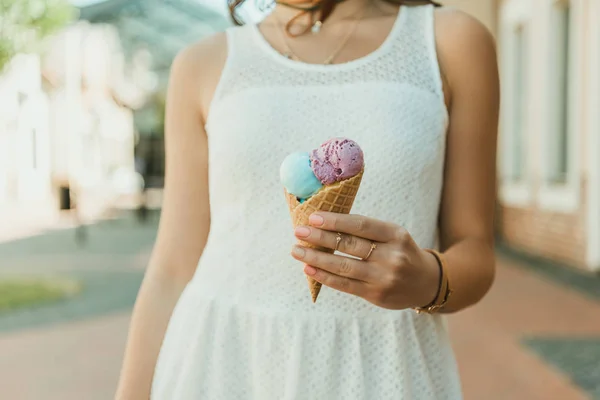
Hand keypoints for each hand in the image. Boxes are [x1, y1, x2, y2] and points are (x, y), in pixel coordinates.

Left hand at [291, 212, 440, 309]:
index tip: (314, 217)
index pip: (361, 225)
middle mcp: (391, 256)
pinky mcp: (375, 294)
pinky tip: (309, 269)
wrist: (426, 283)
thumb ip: (365, 231)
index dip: (335, 221)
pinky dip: (324, 276)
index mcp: (395, 234)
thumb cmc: (401, 252)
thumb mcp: (393, 235)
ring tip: (297, 251)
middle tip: (299, 232)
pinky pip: (344, 284)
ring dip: (316, 258)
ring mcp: (383, 277)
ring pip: (343, 266)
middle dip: (320, 237)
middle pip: (349, 245)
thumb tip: (324, 223)